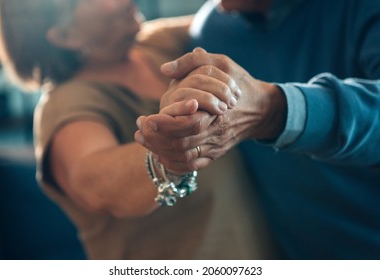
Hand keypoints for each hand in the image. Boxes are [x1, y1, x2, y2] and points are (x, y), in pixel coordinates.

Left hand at [135, 49, 286, 172]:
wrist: (262, 109)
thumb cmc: (240, 84)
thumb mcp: (223, 63)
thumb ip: (193, 62)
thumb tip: (165, 68)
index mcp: (218, 112)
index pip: (187, 124)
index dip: (163, 124)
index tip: (145, 118)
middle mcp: (217, 133)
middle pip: (182, 144)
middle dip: (156, 139)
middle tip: (139, 129)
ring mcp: (216, 147)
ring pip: (184, 157)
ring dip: (160, 151)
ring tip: (143, 139)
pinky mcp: (215, 154)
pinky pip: (192, 166)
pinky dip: (173, 164)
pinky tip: (158, 154)